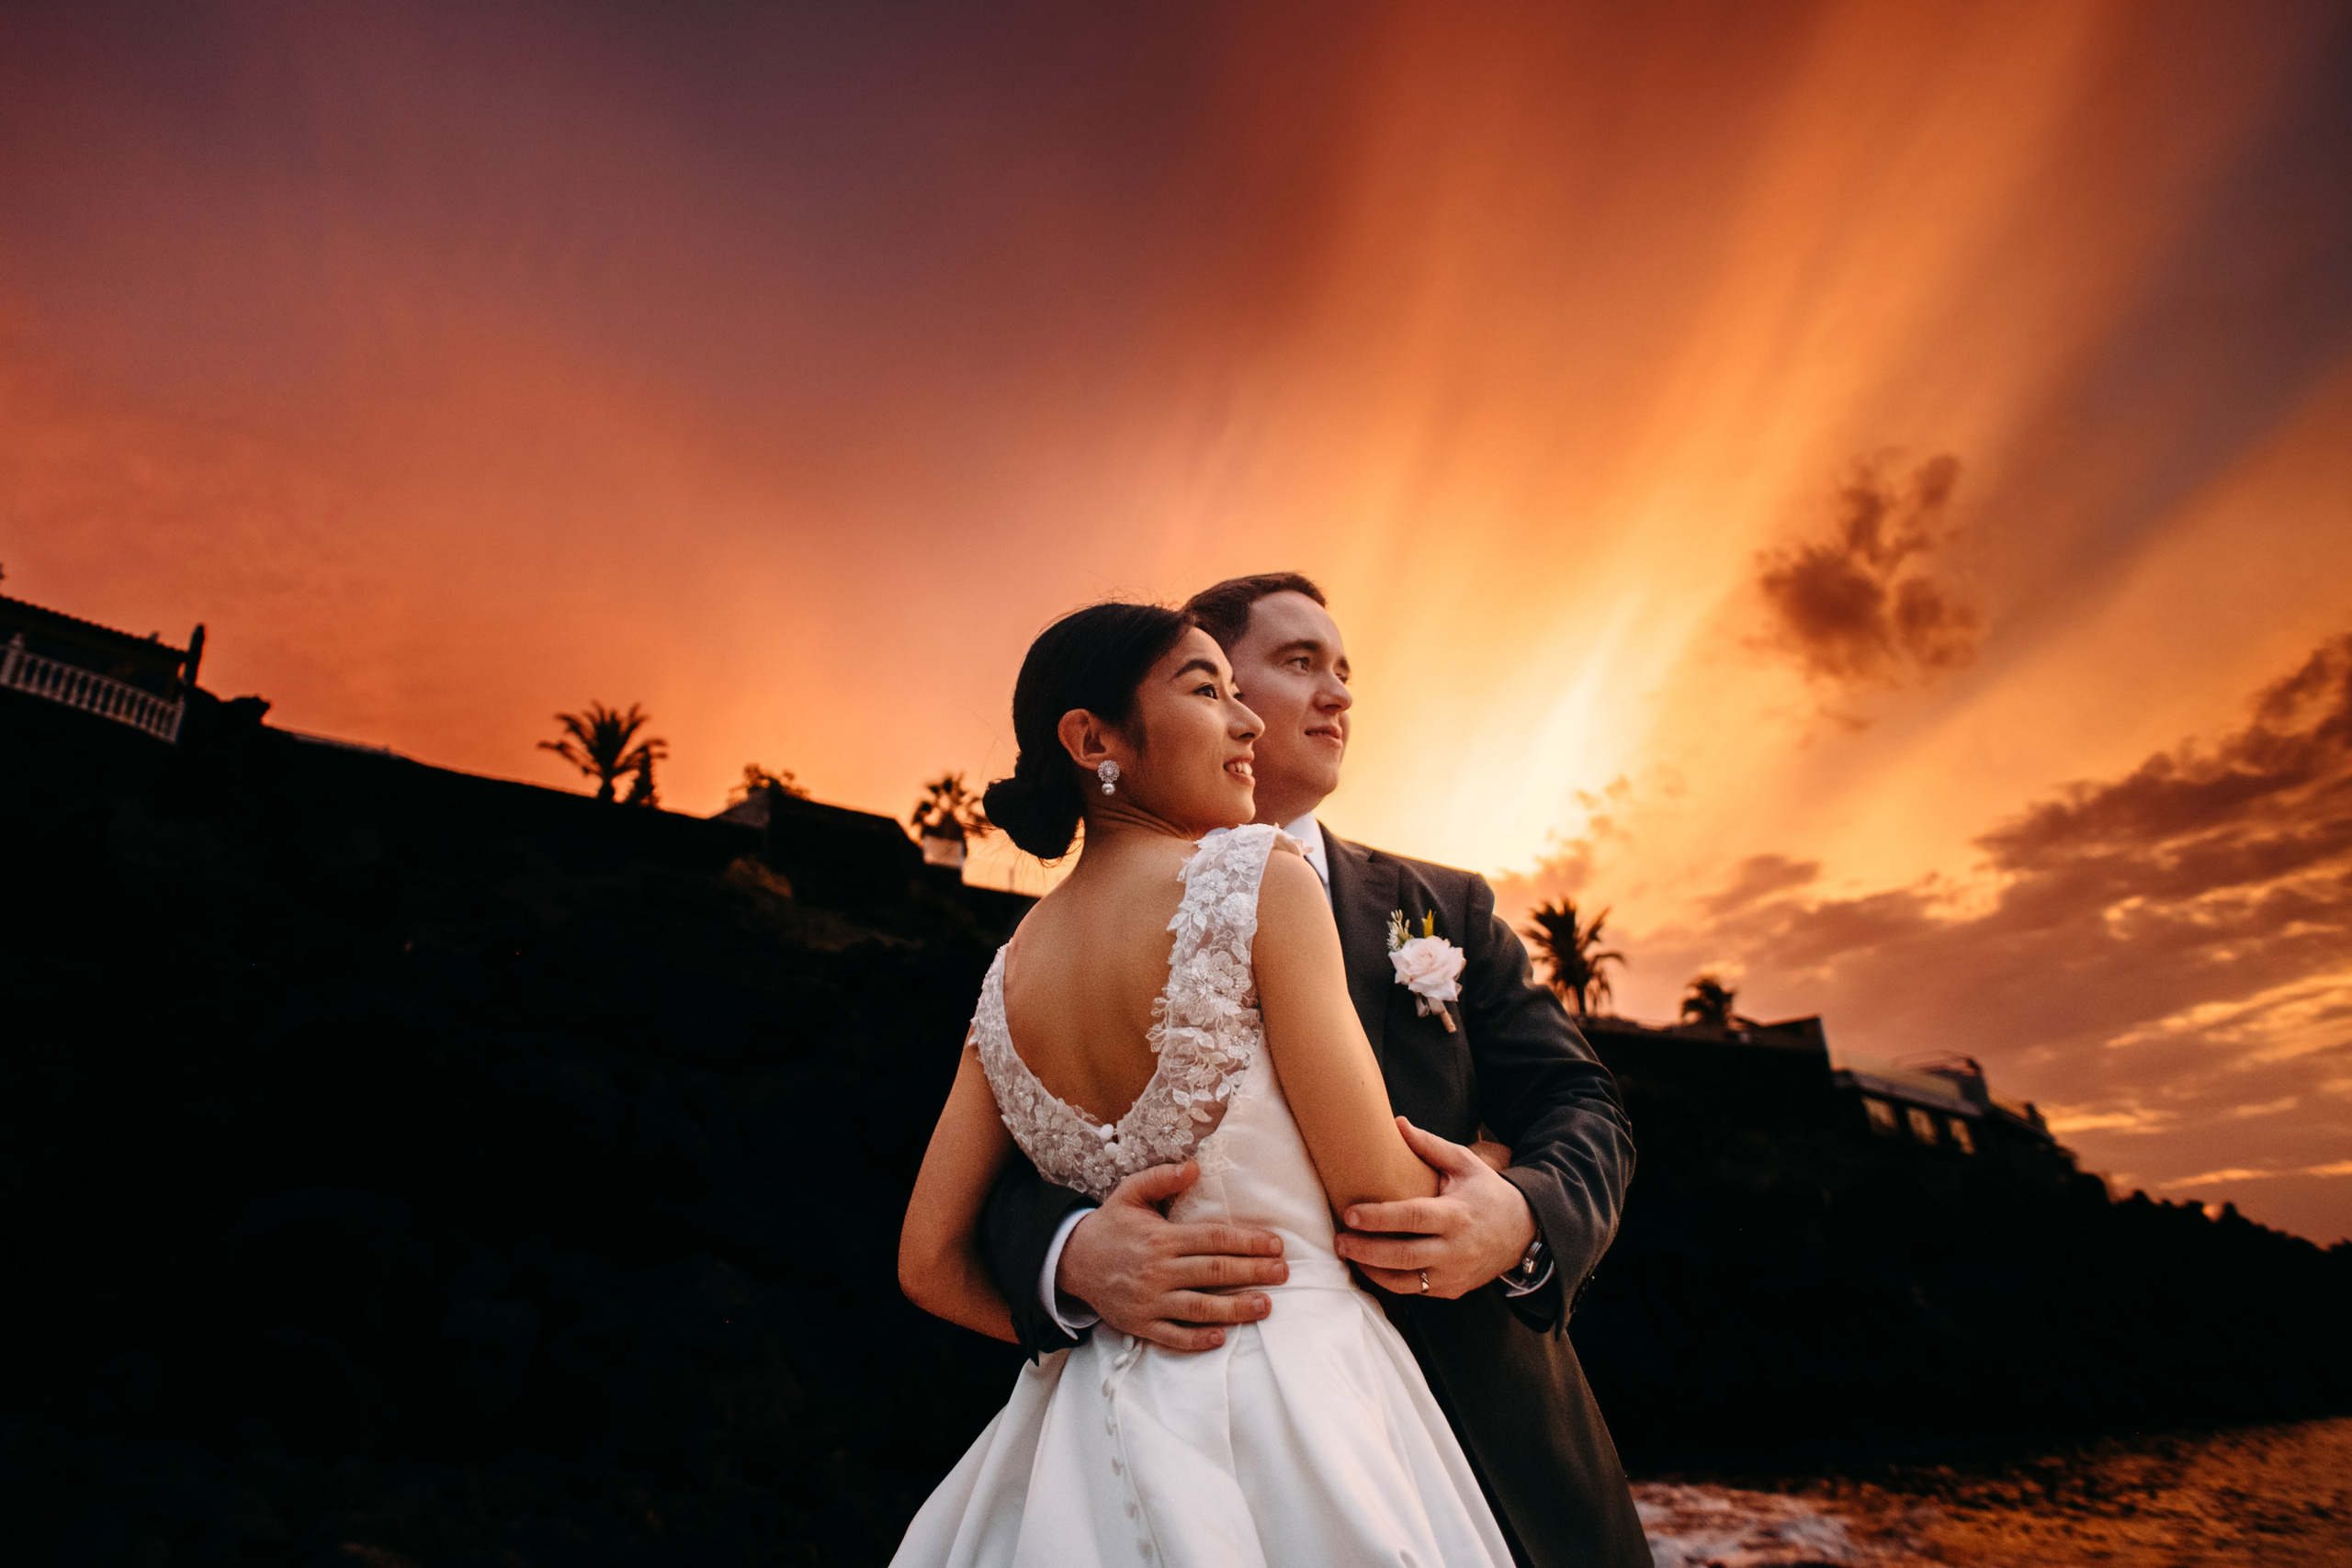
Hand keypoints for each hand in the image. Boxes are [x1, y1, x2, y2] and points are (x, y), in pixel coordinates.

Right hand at [1057, 1160, 1287, 1351]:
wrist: (1072, 1260)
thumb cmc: (1110, 1225)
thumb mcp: (1130, 1192)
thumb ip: (1162, 1178)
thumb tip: (1195, 1166)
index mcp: (1162, 1238)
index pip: (1213, 1239)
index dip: (1247, 1242)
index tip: (1275, 1245)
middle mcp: (1158, 1270)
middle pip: (1214, 1272)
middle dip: (1253, 1272)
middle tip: (1283, 1273)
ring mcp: (1150, 1300)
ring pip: (1200, 1307)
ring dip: (1235, 1308)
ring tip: (1265, 1305)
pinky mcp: (1140, 1324)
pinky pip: (1173, 1336)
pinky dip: (1197, 1339)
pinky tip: (1221, 1337)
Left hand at [1334, 1117, 1537, 1298]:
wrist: (1524, 1232)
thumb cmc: (1488, 1193)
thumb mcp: (1465, 1164)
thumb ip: (1430, 1145)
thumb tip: (1397, 1124)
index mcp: (1456, 1214)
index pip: (1412, 1218)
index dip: (1379, 1217)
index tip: (1351, 1214)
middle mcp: (1455, 1249)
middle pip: (1403, 1256)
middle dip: (1366, 1250)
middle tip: (1339, 1240)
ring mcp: (1454, 1274)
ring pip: (1405, 1282)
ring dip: (1372, 1271)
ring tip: (1349, 1254)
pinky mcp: (1452, 1290)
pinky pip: (1415, 1291)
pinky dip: (1390, 1282)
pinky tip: (1371, 1267)